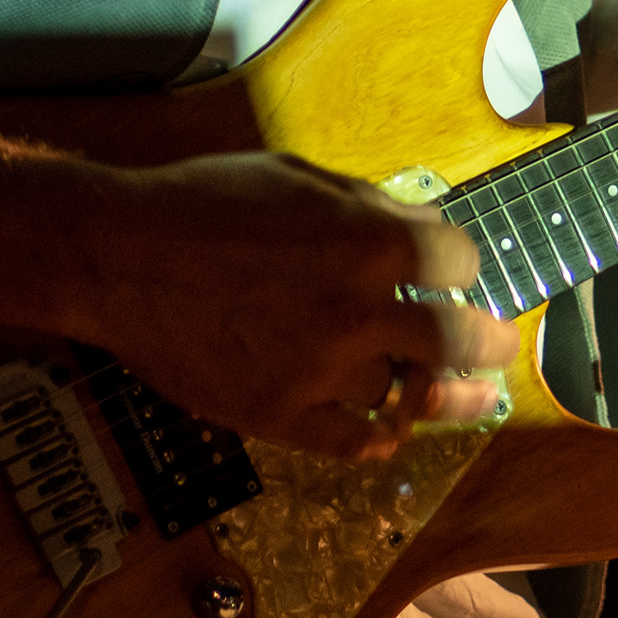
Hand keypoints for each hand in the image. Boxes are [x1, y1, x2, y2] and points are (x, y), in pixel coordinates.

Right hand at [84, 154, 521, 459]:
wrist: (118, 256)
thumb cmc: (208, 202)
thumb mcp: (301, 176)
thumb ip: (373, 205)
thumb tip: (427, 231)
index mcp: (370, 242)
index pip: (459, 260)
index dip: (464, 263)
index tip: (458, 271)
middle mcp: (357, 311)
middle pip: (457, 340)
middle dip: (489, 342)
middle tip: (500, 345)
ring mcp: (318, 371)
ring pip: (406, 394)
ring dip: (441, 393)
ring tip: (466, 394)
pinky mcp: (276, 416)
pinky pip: (349, 442)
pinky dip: (379, 437)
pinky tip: (393, 429)